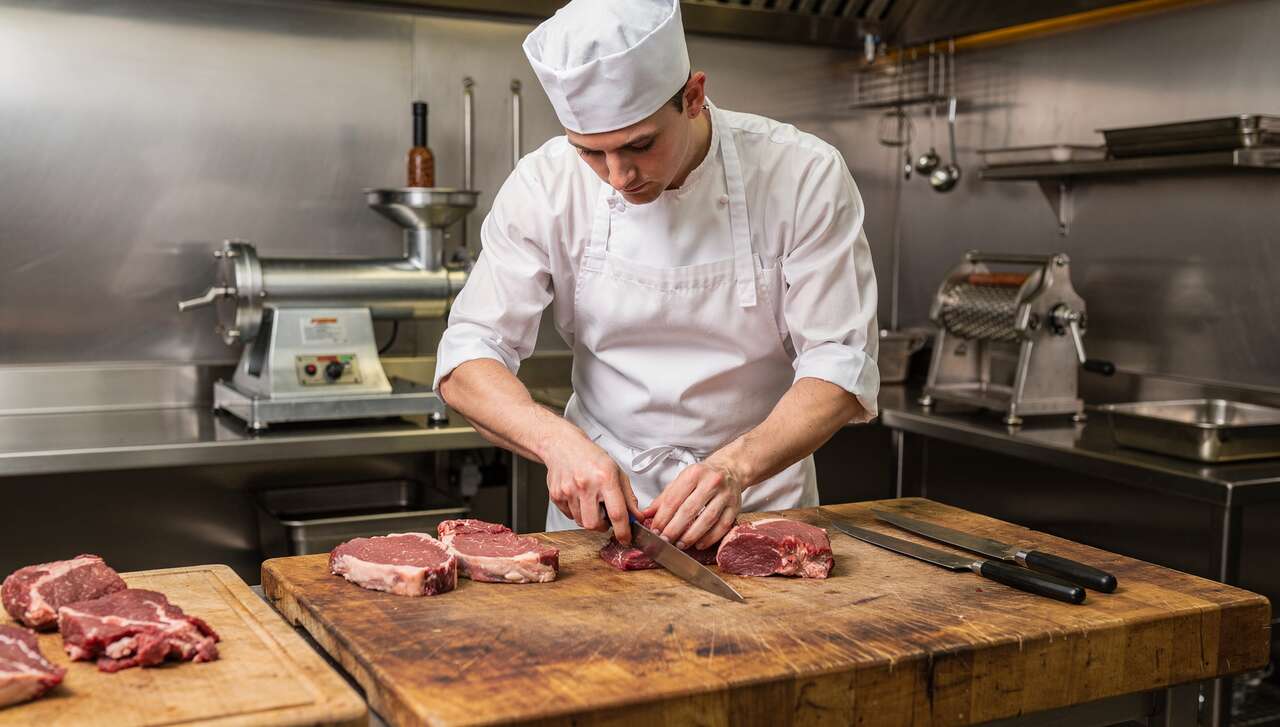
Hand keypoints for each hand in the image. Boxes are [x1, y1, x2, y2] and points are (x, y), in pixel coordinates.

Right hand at [542, 429, 640, 543]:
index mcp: (605, 478)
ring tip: (590, 502)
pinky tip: (578, 498)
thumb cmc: (591, 457)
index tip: (626, 539)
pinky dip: (576, 512)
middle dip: (602, 527)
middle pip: (594, 524)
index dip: (623, 531)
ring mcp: (568, 491)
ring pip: (581, 522)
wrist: (563, 446)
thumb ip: (628, 497)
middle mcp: (585, 485)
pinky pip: (569, 515)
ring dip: (589, 518)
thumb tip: (636, 517)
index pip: (617, 513)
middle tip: (605, 518)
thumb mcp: (616, 472)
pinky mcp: (556, 496)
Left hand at [643, 460, 742, 550]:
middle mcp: (711, 482)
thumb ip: (664, 498)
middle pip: (689, 510)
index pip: (674, 498)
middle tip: (665, 540)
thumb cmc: (702, 477)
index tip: (655, 529)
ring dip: (691, 535)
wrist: (729, 469)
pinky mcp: (735, 507)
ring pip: (707, 519)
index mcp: (694, 474)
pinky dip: (710, 538)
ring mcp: (725, 495)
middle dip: (675, 528)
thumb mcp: (682, 481)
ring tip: (680, 544)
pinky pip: (722, 526)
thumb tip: (646, 514)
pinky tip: (699, 544)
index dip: (663, 517)